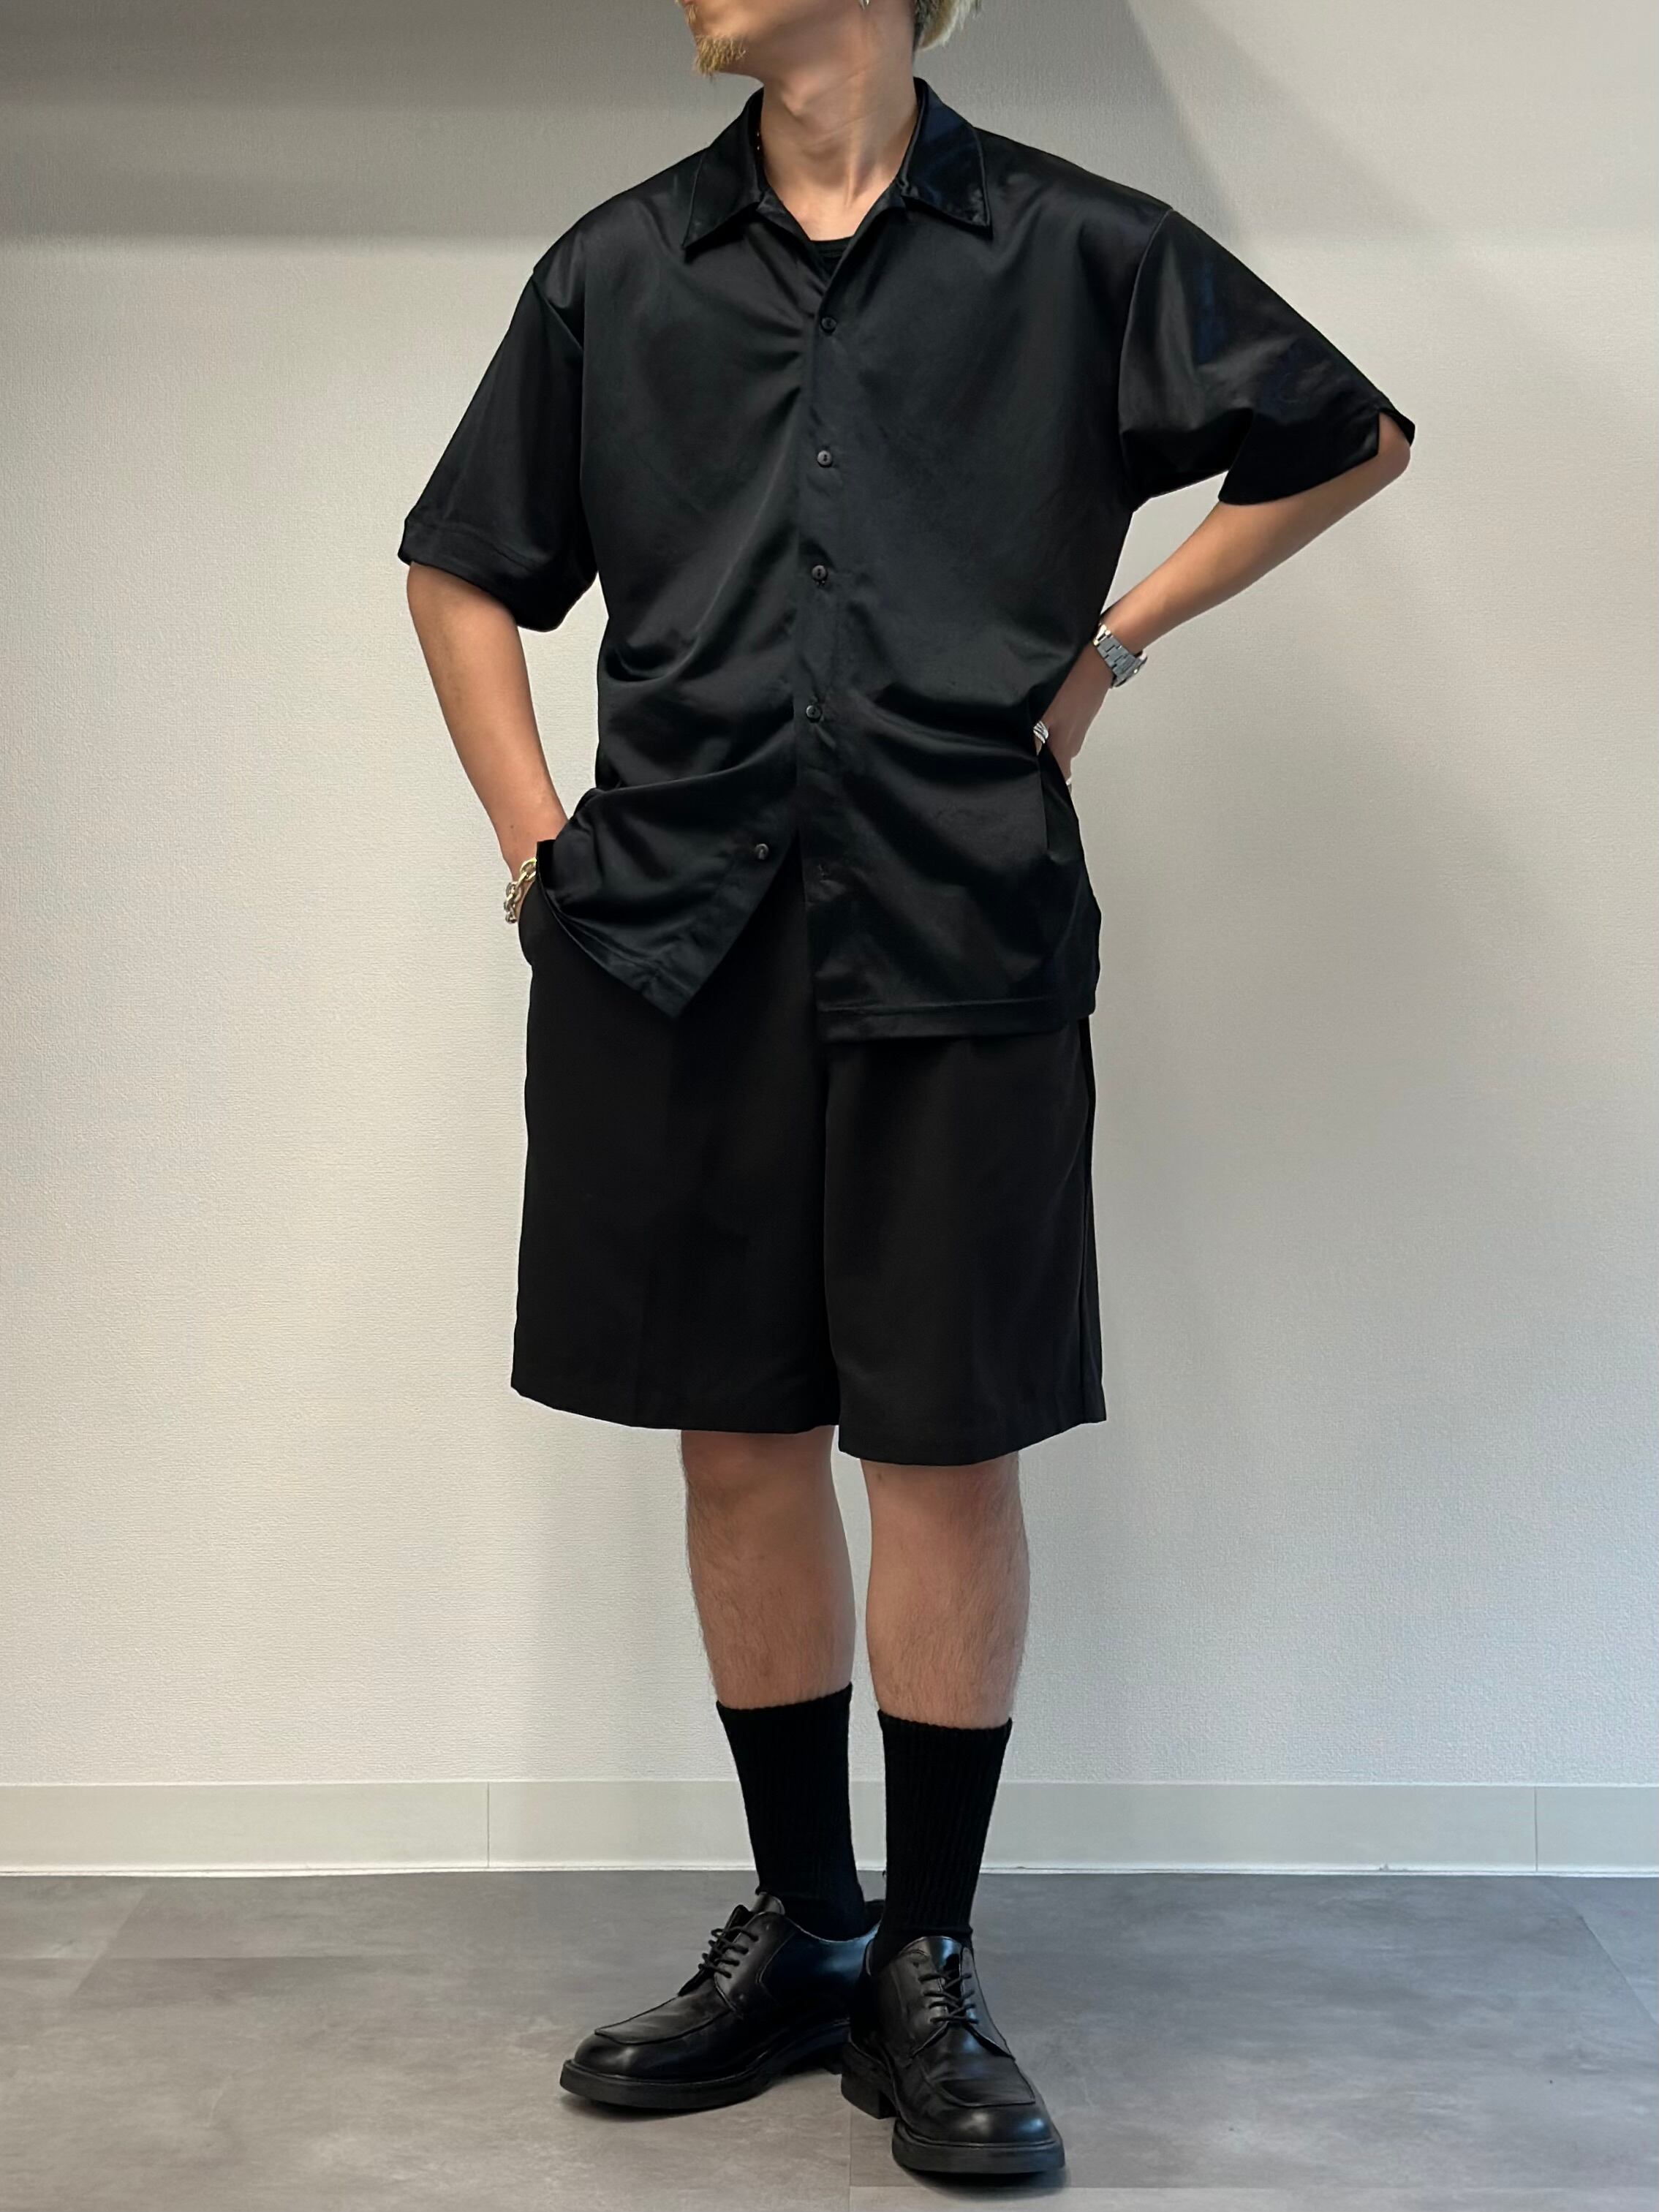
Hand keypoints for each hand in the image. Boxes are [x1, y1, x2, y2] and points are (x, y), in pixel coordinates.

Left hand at [1034, 647, 1113, 781]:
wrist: (1101, 654)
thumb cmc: (1076, 682)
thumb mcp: (1045, 712)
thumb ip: (1032, 738)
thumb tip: (1022, 758)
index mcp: (1065, 747)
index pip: (1059, 781)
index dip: (1048, 790)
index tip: (1039, 797)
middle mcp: (1074, 740)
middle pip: (1057, 762)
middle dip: (1042, 765)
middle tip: (1023, 763)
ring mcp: (1078, 724)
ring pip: (1059, 741)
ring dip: (1045, 742)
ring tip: (1027, 737)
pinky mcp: (1079, 709)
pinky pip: (1063, 724)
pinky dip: (1052, 725)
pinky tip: (1041, 715)